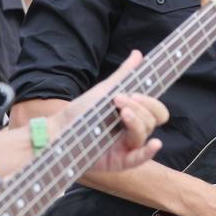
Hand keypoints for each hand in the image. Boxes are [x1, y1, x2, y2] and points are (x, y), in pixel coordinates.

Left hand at [56, 51, 169, 172]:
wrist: (59, 130)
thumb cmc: (81, 112)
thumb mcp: (104, 91)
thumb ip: (124, 75)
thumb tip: (138, 54)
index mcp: (133, 115)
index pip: (156, 111)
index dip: (150, 102)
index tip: (133, 93)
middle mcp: (133, 131)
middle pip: (153, 121)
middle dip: (141, 108)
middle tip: (120, 100)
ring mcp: (127, 147)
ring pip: (145, 134)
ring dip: (136, 121)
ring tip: (120, 113)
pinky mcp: (119, 161)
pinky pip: (140, 158)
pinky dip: (149, 151)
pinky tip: (154, 143)